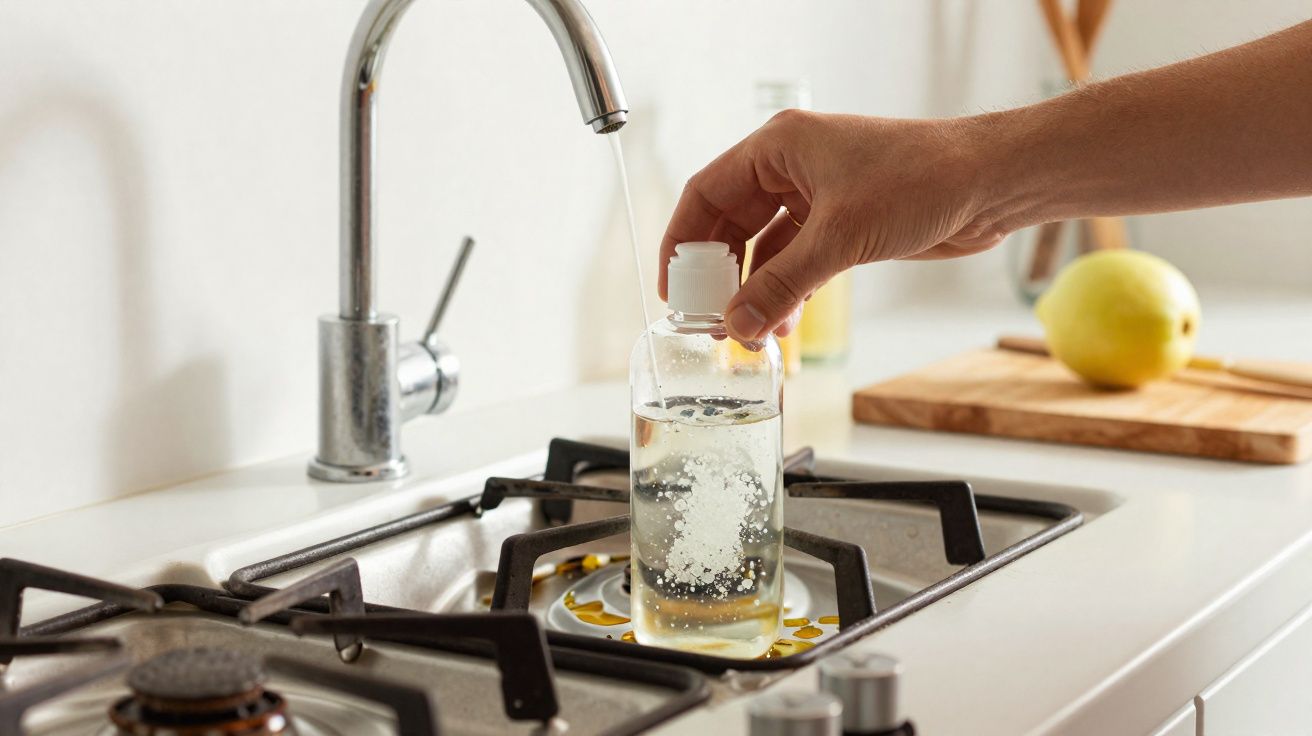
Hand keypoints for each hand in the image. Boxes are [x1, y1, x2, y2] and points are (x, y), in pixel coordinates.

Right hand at [658, 110, 1006, 342]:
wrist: (990, 183)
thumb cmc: (921, 179)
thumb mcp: (840, 236)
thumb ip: (783, 285)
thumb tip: (738, 324)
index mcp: (779, 148)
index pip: (706, 193)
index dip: (683, 241)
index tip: (673, 287)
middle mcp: (792, 168)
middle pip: (732, 224)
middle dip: (721, 275)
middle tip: (710, 319)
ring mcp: (819, 196)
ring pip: (766, 249)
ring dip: (757, 291)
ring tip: (751, 333)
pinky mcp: (845, 223)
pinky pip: (798, 260)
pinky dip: (788, 291)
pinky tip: (784, 323)